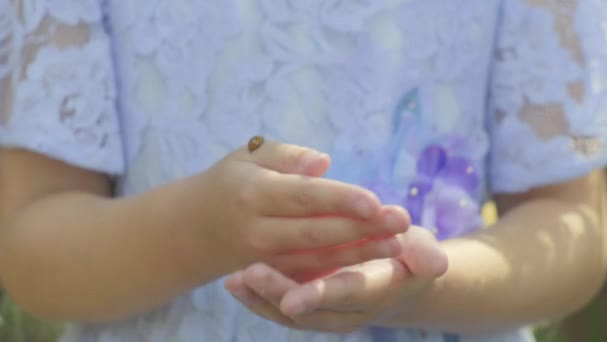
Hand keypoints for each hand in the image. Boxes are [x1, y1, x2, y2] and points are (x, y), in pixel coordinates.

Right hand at [197, 140, 410, 275]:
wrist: (195, 229)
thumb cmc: (231, 182)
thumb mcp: (250, 157)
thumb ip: (287, 156)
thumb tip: (324, 163)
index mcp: (253, 193)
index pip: (304, 197)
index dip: (341, 200)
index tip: (376, 201)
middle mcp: (258, 230)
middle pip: (317, 231)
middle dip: (362, 228)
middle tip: (402, 220)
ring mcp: (263, 259)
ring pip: (318, 258)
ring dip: (360, 252)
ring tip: (398, 243)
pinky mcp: (271, 274)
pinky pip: (309, 273)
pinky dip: (341, 266)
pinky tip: (372, 256)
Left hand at [224, 226, 447, 332]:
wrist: (395, 277)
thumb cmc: (405, 253)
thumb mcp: (420, 248)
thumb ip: (423, 253)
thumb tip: (436, 264)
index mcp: (375, 291)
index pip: (348, 294)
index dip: (322, 295)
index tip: (293, 299)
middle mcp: (347, 310)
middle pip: (310, 310)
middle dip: (278, 295)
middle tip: (249, 276)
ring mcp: (325, 310)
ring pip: (290, 314)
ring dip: (260, 298)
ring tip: (233, 279)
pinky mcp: (308, 302)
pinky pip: (280, 307)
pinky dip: (257, 297)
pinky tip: (233, 281)